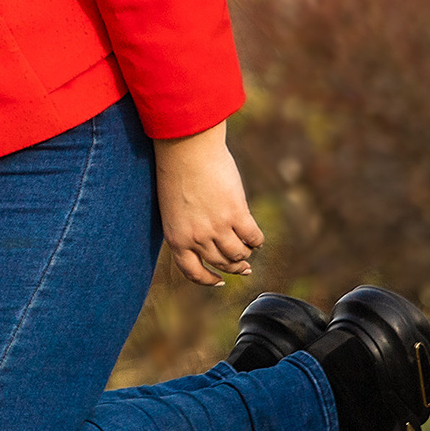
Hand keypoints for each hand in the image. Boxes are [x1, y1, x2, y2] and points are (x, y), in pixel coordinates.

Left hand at [154, 122, 264, 286]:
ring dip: (246, 255)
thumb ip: (186, 225)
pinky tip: (256, 237)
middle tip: (244, 267)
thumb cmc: (176, 171)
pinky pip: (253, 237)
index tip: (219, 281)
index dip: (207, 280)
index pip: (192, 271)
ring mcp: (217, 227)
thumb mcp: (172, 207)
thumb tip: (207, 238)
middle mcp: (196, 237)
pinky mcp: (236, 214)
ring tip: (249, 250)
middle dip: (234, 268)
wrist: (184, 148)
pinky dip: (257, 240)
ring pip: (238, 254)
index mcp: (176, 237)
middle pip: (220, 263)